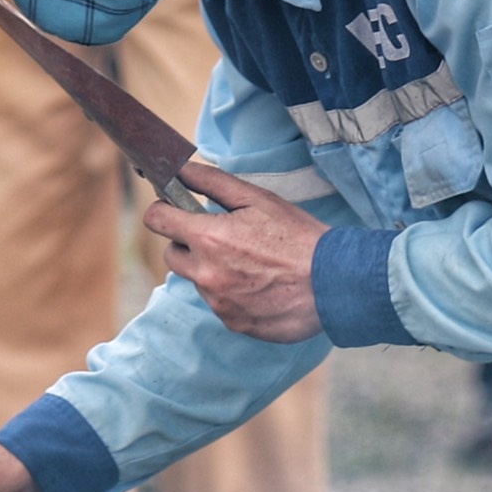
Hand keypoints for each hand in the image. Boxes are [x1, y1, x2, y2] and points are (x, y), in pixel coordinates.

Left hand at [149, 162, 326, 342]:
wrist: (334, 283)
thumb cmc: (299, 236)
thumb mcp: (257, 199)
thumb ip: (212, 182)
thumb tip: (180, 169)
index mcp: (208, 238)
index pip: (156, 220)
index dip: (163, 211)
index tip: (173, 210)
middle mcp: (206, 274)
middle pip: (172, 255)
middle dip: (188, 244)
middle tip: (220, 238)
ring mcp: (218, 302)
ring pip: (197, 280)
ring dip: (211, 270)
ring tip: (250, 264)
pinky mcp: (232, 322)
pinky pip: (219, 303)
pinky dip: (231, 293)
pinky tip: (260, 286)